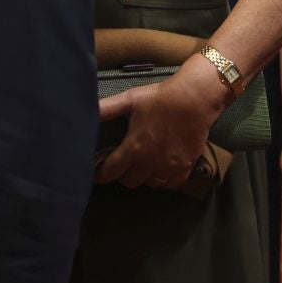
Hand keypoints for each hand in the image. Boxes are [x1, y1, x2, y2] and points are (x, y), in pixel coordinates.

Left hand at [95, 55, 228, 188]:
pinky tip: (160, 170)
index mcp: (134, 148)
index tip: (97, 174)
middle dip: (123, 175)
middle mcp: (150, 162)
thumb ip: (107, 108)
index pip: (111, 172)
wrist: (195, 99)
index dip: (101, 174)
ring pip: (150, 184)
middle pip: (130, 182)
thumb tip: (86, 110)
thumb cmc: (160, 98)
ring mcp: (169, 167)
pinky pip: (170, 184)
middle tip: (122, 166)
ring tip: (141, 167)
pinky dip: (163, 180)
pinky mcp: (185, 167)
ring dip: (143, 178)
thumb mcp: (130, 99)